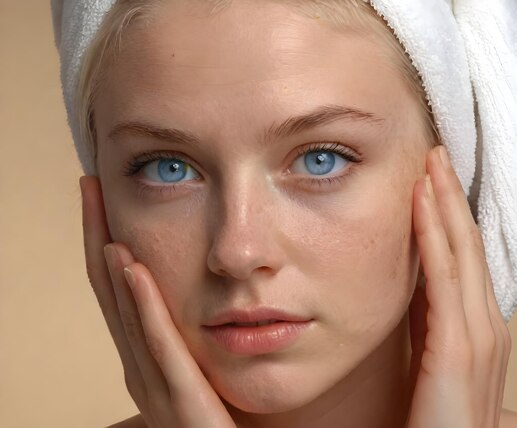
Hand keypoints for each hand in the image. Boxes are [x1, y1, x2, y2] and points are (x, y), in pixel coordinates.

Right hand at [80, 176, 235, 427]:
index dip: (104, 241)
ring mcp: (153, 382)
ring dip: (111, 259)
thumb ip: (188, 335)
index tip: (102, 199)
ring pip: (125, 311)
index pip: (117, 290)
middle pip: (110, 290)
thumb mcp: (198, 368)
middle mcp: (138, 366)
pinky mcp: (178, 397)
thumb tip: (195, 291)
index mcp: (143, 357)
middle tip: (90, 187)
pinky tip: (134, 267)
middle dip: (99, 235)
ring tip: (102, 211)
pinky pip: (160, 343)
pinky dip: (143, 303)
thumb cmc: (220, 417)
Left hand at [406, 146, 511, 426]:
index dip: (451, 213)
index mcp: (480, 324)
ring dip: (444, 202)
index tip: (433, 177)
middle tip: (436, 152)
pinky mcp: (460, 347)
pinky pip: (443, 276)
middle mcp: (488, 323)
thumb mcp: (430, 354)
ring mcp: (480, 334)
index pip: (466, 255)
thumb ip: (425, 318)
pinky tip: (420, 202)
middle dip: (452, 194)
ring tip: (431, 162)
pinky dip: (432, 234)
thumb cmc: (436, 414)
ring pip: (461, 250)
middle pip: (470, 242)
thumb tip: (410, 281)